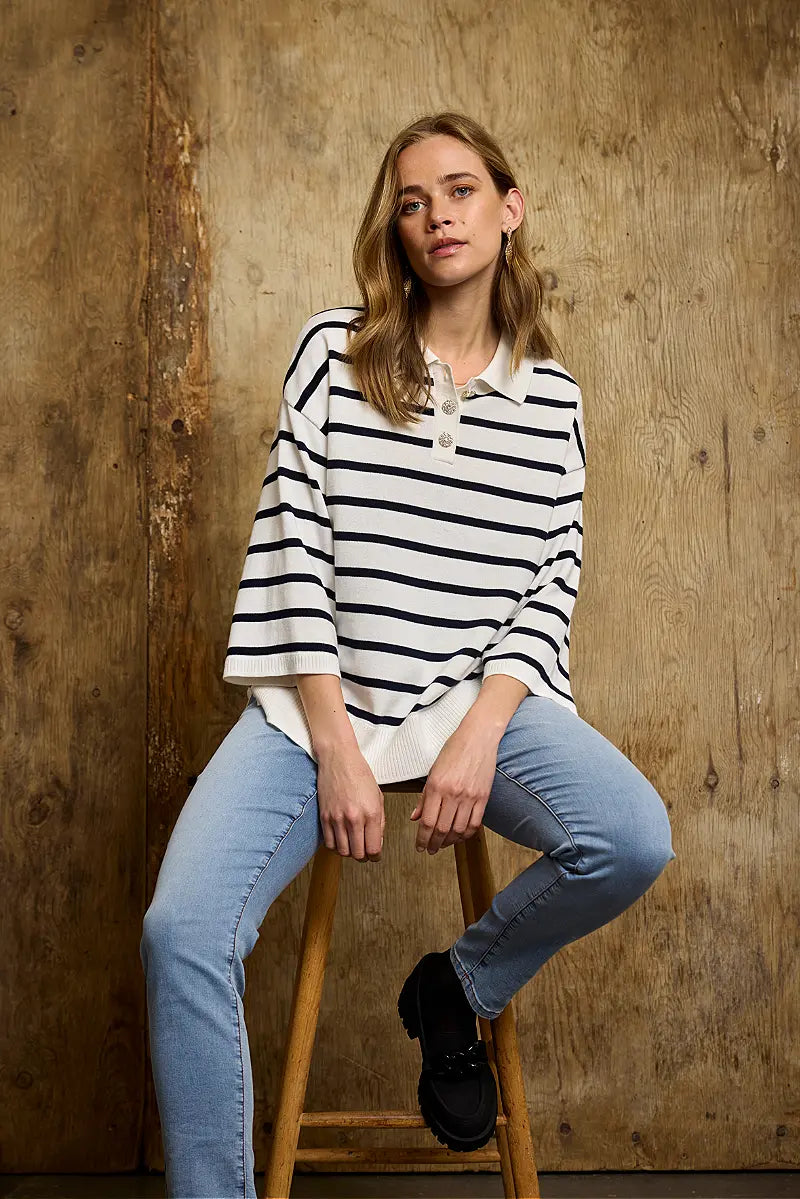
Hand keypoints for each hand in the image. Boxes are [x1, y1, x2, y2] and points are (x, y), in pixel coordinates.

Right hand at [317, 744, 384, 862]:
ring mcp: (337, 818)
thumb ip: (380, 821)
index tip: (375, 855)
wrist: (338, 758)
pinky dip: (336, 846)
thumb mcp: (378, 796)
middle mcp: (354, 818)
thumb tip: (377, 840)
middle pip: (358, 854)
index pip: (374, 849)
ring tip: (353, 844)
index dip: (376, 856)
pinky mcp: (324, 816)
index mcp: (371, 813)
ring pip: (343, 851)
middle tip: (364, 851)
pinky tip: (341, 839)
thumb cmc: (359, 774)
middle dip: (363, 856)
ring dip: (349, 852)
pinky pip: (329, 843)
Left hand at [410, 722, 499, 854]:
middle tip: (430, 849)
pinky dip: (466, 834)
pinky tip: (460, 836)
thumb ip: (424, 797)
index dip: (422, 839)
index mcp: (436, 786)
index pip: (427, 822)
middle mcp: (453, 794)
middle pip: (442, 830)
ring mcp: (470, 797)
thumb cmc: (454, 750)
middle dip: (434, 844)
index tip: (420, 846)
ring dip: (449, 842)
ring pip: (458, 830)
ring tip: (443, 845)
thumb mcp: (433, 771)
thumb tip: (415, 817)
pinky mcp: (483, 798)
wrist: (478, 738)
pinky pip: (475, 823)